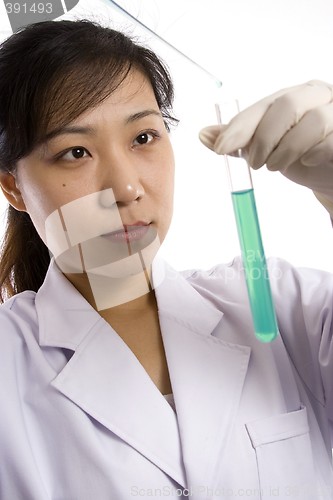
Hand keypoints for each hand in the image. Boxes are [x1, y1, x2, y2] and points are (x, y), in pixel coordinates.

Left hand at [199, 80, 332, 215]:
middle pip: (286, 105)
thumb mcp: (266, 148)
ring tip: (276, 166)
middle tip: (255, 162)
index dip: (239, 127)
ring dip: (287, 149)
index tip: (220, 148)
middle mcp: (316, 96)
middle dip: (263, 138)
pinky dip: (313, 153)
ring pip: (313, 121)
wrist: (331, 174)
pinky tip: (306, 162)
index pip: (262, 106)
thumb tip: (205, 134)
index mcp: (293, 96)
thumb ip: (239, 141)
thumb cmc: (300, 155)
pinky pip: (331, 140)